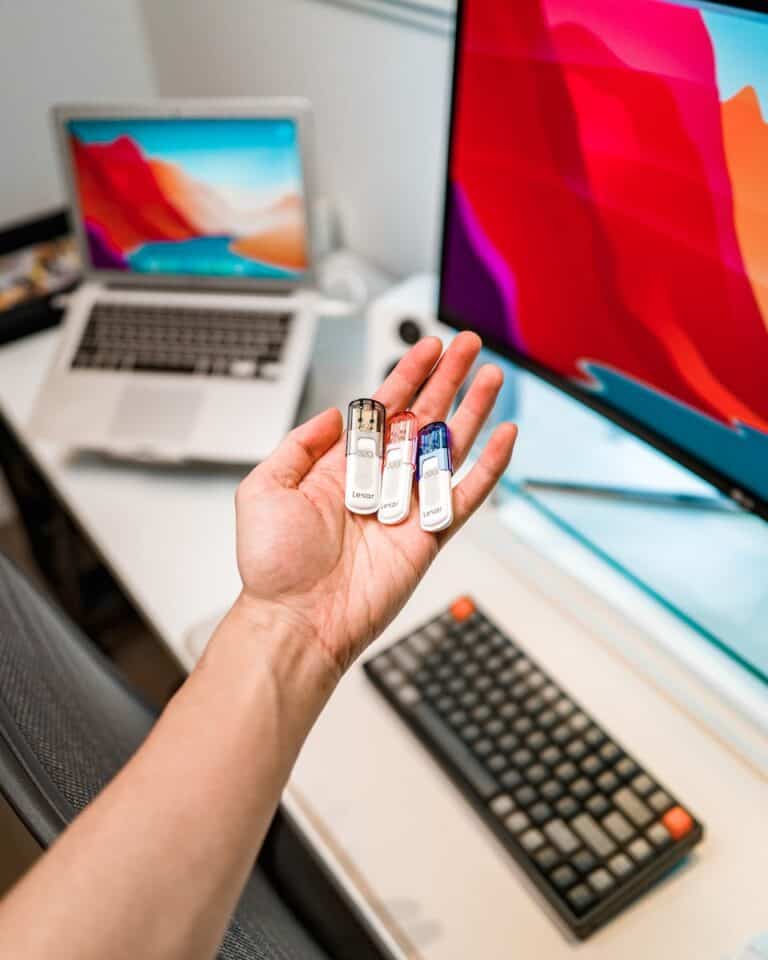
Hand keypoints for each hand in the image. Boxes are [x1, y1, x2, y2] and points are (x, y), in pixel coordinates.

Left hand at [233, 333, 516, 675]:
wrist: (298, 618)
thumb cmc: (274, 564)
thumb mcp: (264, 487)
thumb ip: (299, 445)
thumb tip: (334, 416)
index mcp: (342, 467)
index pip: (383, 408)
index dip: (407, 374)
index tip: (427, 347)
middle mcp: (379, 482)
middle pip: (422, 418)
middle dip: (447, 379)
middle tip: (469, 346)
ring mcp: (407, 506)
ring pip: (448, 447)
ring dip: (472, 409)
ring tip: (491, 376)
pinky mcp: (430, 535)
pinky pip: (466, 493)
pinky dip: (488, 466)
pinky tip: (504, 436)